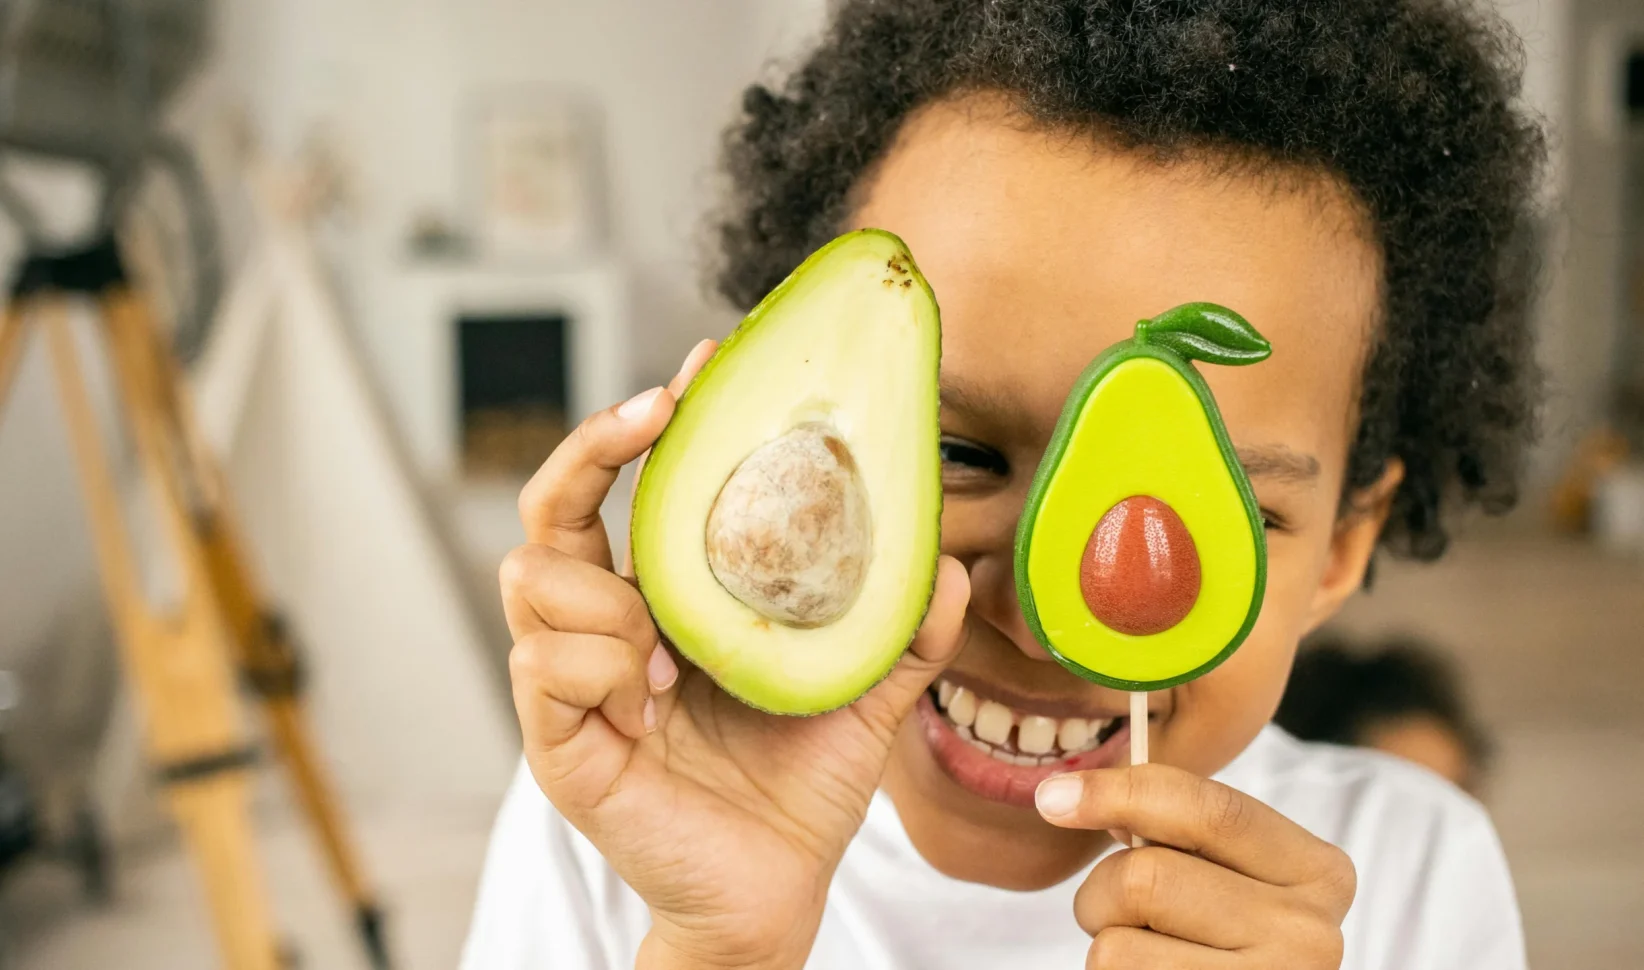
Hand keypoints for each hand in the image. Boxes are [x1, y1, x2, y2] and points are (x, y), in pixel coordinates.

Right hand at [501, 339, 970, 969]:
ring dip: (610, 596)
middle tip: (657, 417)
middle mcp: (606, 624)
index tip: (700, 369)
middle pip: (548, 507)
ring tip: (674, 651)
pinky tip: (656, 703)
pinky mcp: (558, 740)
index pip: (627, 490)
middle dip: (589, 447)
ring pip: (535, 578)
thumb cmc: (801, 783)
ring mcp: (572, 679)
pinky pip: (545, 665)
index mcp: (664, 599)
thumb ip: (902, 629)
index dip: (643, 423)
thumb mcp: (863, 691)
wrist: (776, 889)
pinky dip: (603, 669)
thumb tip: (951, 564)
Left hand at [1035, 764, 1355, 968]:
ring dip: (1105, 948)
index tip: (1054, 796)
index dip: (1121, 792)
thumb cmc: (1228, 940)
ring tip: (1145, 957)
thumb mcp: (1229, 877)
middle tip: (1116, 914)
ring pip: (1115, 945)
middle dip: (1102, 892)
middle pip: (1146, 878)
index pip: (1209, 810)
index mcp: (1318, 871)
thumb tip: (1075, 797)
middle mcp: (1311, 932)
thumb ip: (1181, 833)